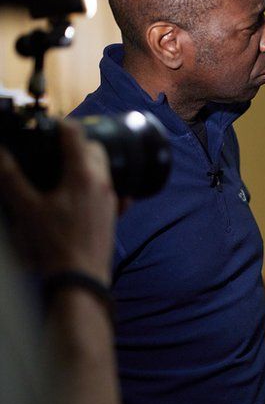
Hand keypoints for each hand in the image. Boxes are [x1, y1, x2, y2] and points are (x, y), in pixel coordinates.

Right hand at [0, 120, 116, 281]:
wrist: (79, 278)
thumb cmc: (53, 245)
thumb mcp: (24, 208)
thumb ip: (10, 177)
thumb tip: (0, 153)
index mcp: (82, 175)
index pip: (76, 135)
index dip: (61, 125)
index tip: (48, 126)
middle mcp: (102, 183)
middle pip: (94, 149)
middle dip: (76, 142)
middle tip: (55, 146)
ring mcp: (111, 200)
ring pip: (104, 169)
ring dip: (88, 162)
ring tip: (65, 167)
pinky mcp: (113, 216)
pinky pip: (112, 191)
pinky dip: (100, 184)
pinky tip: (86, 192)